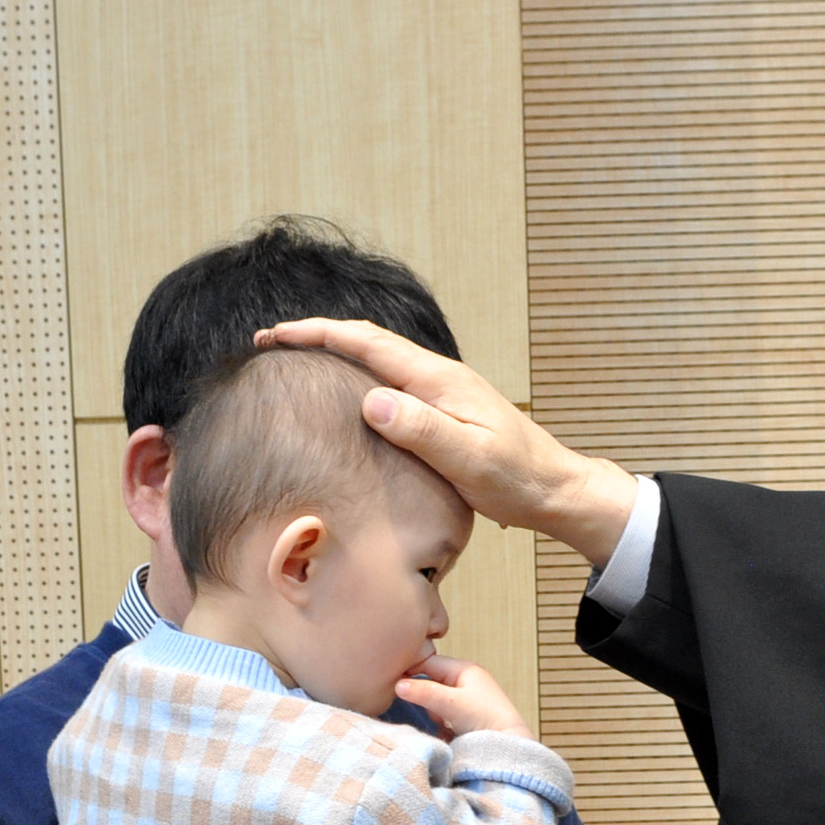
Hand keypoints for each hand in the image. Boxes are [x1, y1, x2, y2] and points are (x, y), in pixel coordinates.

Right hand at [253, 318, 640, 565]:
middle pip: (367, 344)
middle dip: (317, 338)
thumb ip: (423, 430)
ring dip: (335, 357)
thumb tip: (372, 401)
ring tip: (296, 365)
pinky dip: (357, 381)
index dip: (319, 335)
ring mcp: (440, 393)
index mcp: (438, 380)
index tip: (276, 336)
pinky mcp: (442, 413)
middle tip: (270, 344)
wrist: (554, 489)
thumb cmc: (517, 479)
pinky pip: (390, 387)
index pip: (368, 344)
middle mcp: (436, 378)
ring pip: (377, 363)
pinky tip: (345, 402)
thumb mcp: (469, 458)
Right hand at [391, 652, 531, 739]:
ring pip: (434, 700)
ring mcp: (464, 700)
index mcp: (464, 670)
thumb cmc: (486, 719)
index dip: (410, 669)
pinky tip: (446, 729)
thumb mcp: (451, 703)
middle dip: (424, 695)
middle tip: (421, 705)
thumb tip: (398, 685)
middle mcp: (464, 681)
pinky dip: (439, 721)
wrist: (509, 746)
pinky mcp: (464, 717)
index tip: (391, 680)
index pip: (429, 662)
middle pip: (430, 681)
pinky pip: (441, 714)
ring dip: (433, 711)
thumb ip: (424, 693)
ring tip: (443, 722)